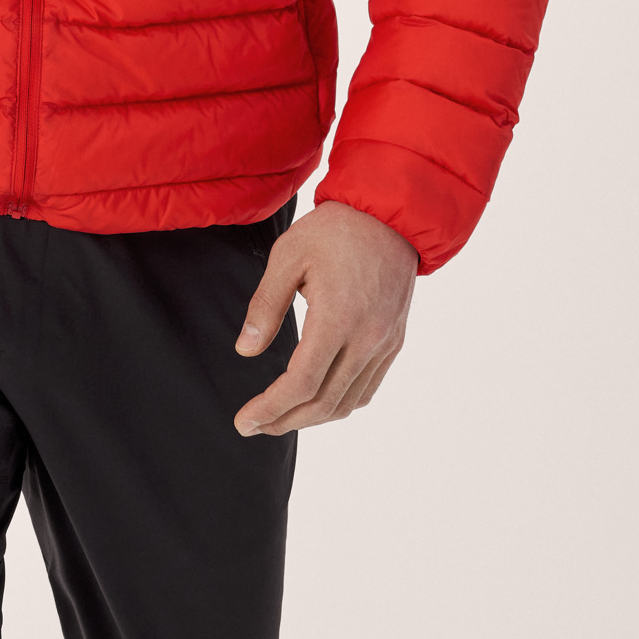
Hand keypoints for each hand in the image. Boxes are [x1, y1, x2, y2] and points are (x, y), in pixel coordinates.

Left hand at [234, 201, 417, 435]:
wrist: (389, 214)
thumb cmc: (334, 229)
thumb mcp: (289, 255)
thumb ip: (265, 305)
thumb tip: (245, 350)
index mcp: (338, 317)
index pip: (302, 382)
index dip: (270, 408)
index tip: (243, 421)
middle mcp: (366, 338)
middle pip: (325, 402)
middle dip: (285, 421)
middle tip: (254, 425)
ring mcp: (385, 343)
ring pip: (348, 402)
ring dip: (312, 418)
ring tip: (280, 417)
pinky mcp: (394, 340)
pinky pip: (368, 388)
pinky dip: (341, 404)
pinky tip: (318, 401)